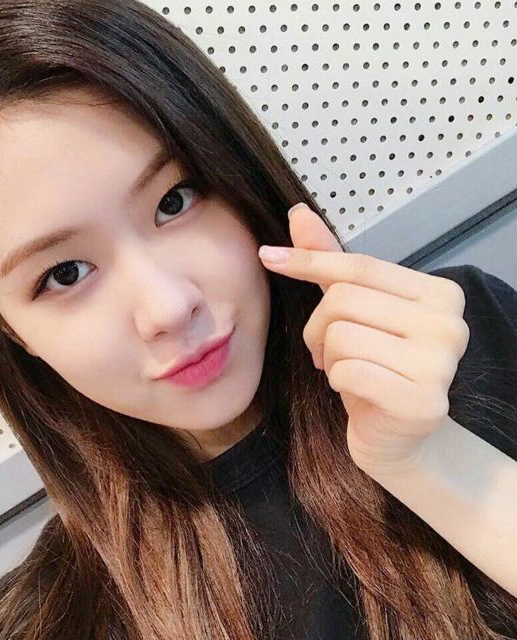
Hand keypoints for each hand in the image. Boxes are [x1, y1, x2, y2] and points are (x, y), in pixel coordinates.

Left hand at [258, 203, 470, 475]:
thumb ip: (331, 262)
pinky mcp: (422, 401)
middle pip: (343, 300)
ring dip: (327, 356)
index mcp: (438, 293)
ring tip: (343, 370)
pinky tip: (355, 391)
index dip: (308, 262)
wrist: (398, 437)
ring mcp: (441, 364)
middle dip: (317, 327)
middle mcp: (448, 323)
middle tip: (325, 351)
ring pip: (341, 334)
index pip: (359, 266)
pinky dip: (338, 381)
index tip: (268, 256)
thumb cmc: (375, 367)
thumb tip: (297, 213)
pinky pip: (348, 371)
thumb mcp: (352, 311)